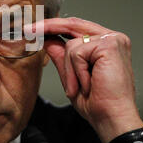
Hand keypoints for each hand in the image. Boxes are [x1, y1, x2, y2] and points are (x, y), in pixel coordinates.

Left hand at [31, 17, 142, 142]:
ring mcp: (112, 40)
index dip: (53, 26)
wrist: (112, 118)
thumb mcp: (71, 76)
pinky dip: (76, 72)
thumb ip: (61, 56)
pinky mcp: (110, 45)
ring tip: (79, 88)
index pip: (75, 27)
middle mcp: (111, 38)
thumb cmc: (97, 103)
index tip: (33, 28)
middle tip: (29, 29)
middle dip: (48, 27)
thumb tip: (48, 40)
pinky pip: (77, 53)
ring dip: (69, 71)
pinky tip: (88, 85)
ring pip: (71, 45)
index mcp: (105, 44)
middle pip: (73, 24)